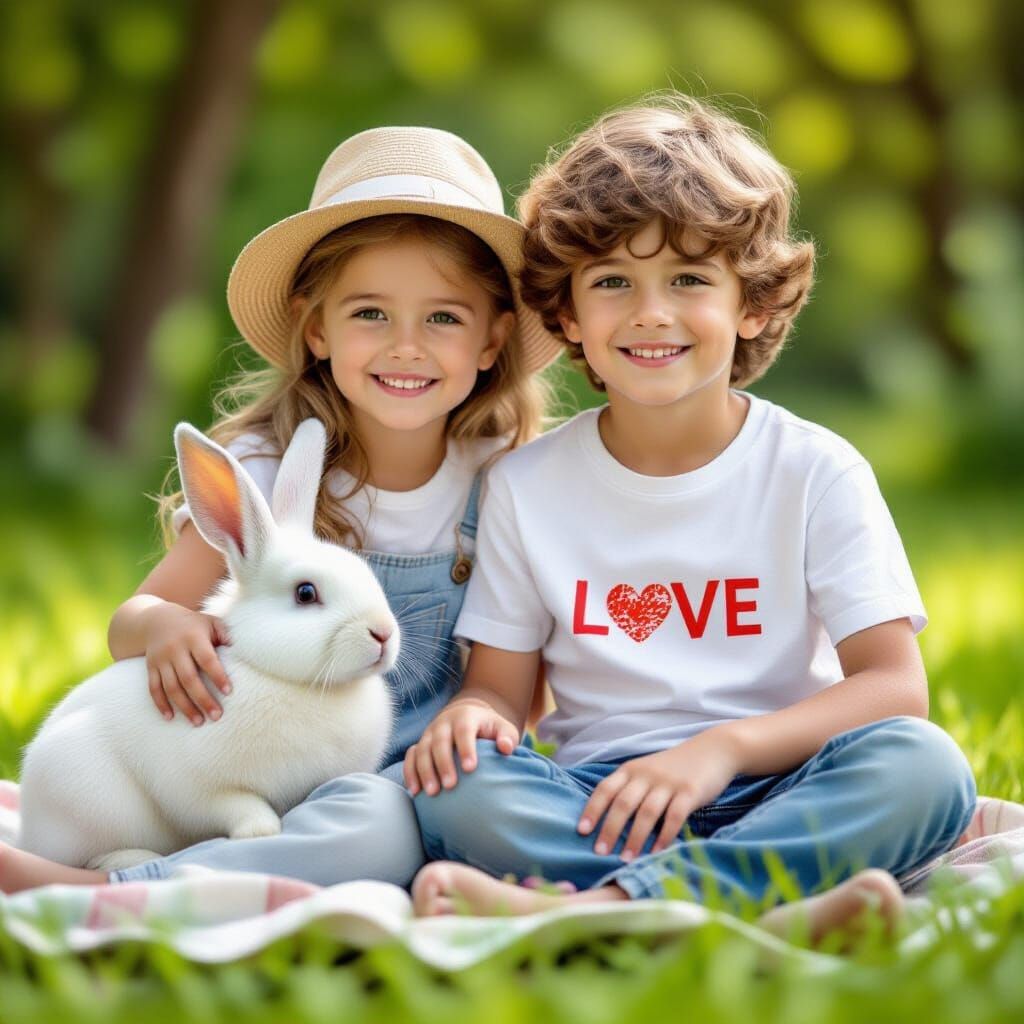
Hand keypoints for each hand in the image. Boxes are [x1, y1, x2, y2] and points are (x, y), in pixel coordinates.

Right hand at [143, 603, 232, 725]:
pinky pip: (153, 689)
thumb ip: (226, 634)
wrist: (157, 620)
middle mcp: (175, 649)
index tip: (228, 692)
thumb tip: (244, 651)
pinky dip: (161, 704)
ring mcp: (161, 660)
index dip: (217, 676)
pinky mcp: (150, 668)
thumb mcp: (211, 622)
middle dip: (203, 699)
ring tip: (198, 722)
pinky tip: (170, 718)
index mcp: (193, 637)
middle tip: (216, 716)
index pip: (207, 659)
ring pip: (171, 687)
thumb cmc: (194, 624)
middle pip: (189, 678)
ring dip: (185, 707)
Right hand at [404, 698, 518, 796]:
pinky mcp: (420, 744)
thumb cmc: (488, 728)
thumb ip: (507, 736)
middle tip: (450, 785)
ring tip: (432, 793)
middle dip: (444, 764)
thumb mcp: (502, 727)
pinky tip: (415, 791)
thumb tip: (506, 748)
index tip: (470, 768)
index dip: (466, 748)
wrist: (466, 716)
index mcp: (465, 717)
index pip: (464, 731)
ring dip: (425, 771)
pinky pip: (410, 757)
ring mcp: (429, 733)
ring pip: (422, 750)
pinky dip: (410, 773)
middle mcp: (443, 723)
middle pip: (440, 742)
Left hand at [578, 726, 745, 860]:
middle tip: (600, 852)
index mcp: (631, 769)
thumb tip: (607, 823)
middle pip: (622, 803)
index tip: (582, 831)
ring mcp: (669, 783)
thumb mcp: (647, 771)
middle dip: (610, 829)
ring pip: (646, 812)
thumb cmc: (674, 768)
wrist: (713, 750)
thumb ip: (630, 789)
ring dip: (635, 838)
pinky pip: (674, 816)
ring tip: (626, 859)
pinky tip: (657, 852)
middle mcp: (646, 774)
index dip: (592, 809)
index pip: (605, 789)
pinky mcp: (690, 792)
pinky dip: (664, 836)